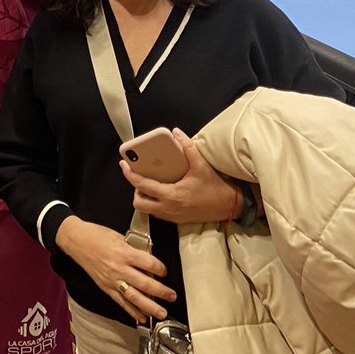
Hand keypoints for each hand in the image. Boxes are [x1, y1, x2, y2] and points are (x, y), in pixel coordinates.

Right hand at [55, 216, 176, 323]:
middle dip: (161, 292)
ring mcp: (112, 280)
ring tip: (161, 312)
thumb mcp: (119, 236)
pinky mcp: (106, 287)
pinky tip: (142, 317)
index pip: (148, 264)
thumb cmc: (96, 235)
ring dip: (150, 306)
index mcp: (123, 253)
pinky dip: (132, 311)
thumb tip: (148, 258)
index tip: (164, 271)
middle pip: (144, 283)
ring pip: (134, 297)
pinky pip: (121, 302)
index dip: (160, 268)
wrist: (76, 241)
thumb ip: (134, 248)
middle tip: (171, 296)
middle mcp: (118, 268)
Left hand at [121, 128, 236, 224]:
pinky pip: (158, 213)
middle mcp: (169, 208)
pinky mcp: (177, 220)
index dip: (130, 174)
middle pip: (139, 203)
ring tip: (150, 183)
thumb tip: (177, 133)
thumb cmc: (216, 188)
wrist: (230, 207)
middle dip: (135, 190)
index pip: (142, 185)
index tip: (124, 164)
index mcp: (171, 195)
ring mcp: (172, 216)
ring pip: (147, 210)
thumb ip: (188, 147)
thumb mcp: (201, 165)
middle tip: (140, 177)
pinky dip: (154, 203)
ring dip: (144, 197)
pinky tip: (161, 191)